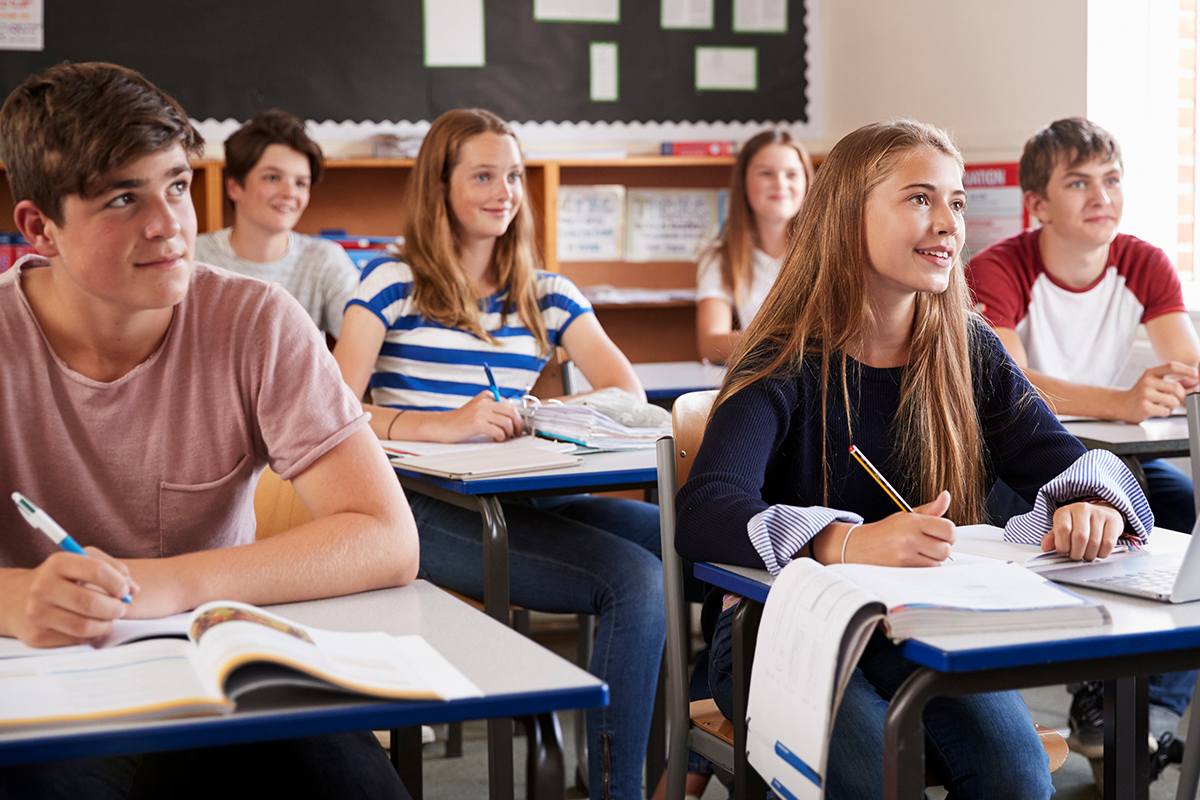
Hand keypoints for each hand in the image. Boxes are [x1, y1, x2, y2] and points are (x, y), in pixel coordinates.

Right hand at [5, 547, 138, 646]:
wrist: (18, 599)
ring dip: (106, 625)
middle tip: (121, 608)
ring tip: (108, 619)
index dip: (118, 583)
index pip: (96, 570)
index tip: (124, 590)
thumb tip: (133, 589)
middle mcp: (43, 587)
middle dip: (115, 608)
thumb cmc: (61, 579)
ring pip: (84, 626)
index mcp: (58, 563)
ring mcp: (37, 613)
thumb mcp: (83, 562)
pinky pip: (75, 640)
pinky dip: (90, 636)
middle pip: (91, 603)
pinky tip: (91, 627)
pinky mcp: (36, 636)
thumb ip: (113, 569)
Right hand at [432, 392, 522, 441]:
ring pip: (507, 422)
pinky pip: (498, 431)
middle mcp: (485, 401)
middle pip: (512, 412)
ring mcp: (480, 411)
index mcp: (487, 396)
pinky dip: (501, 437)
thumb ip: (494, 409)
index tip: (519, 427)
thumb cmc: (462, 420)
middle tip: (516, 434)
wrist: (443, 426)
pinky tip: (496, 439)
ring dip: (509, 433)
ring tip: (504, 437)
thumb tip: (515, 418)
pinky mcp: (476, 423)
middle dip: (518, 425)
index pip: (511, 405)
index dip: (518, 418)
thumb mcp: (479, 409)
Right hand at [826, 491, 955, 566]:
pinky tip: (913, 561)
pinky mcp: (903, 570)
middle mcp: (909, 538)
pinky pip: (927, 572)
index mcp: (912, 522)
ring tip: (918, 553)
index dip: (948, 533)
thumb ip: (930, 509)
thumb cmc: (885, 532)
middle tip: (927, 544)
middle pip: (945, 548)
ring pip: (938, 562)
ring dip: (932, 560)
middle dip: (940, 547)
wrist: (860, 547)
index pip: (948, 528)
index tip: (941, 534)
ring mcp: (906, 556)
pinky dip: (924, 568)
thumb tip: (946, 496)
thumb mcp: (906, 516)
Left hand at [1041, 501, 1123, 560]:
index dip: (1062, 545)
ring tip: (1086, 554)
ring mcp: (1099, 513)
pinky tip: (1098, 552)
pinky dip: (1102, 553)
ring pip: (1094, 542)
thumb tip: (1045, 547)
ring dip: (1089, 555)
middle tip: (1076, 556)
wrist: (1101, 512)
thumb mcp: (1062, 528)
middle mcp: (1082, 509)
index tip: (1063, 551)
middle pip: (1080, 537)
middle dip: (1077, 553)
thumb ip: (1053, 538)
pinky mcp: (1113, 520)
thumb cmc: (1078, 523)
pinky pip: (1108, 543)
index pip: (1063, 529)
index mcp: (1065, 511)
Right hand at [1114, 363, 1196, 422]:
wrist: (1122, 404)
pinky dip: (1165, 413)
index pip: (1171, 366)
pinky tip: (1157, 410)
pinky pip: (1166, 411)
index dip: (1186, 370)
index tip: (1196, 375)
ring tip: (1164, 405)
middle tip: (1182, 400)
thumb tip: (1195, 384)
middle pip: (1176, 388)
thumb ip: (1176, 382)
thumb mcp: (1156, 384)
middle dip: (1183, 396)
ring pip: (1172, 401)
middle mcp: (1147, 381)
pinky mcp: (1144, 406)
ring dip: (1173, 406)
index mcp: (1151, 373)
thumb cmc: (1142, 394)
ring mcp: (1145, 394)